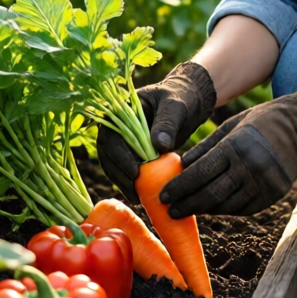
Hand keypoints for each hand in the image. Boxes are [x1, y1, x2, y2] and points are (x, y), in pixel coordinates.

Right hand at [97, 60, 216, 201]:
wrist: (189, 102)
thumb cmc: (182, 99)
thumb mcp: (176, 107)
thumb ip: (167, 123)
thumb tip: (159, 146)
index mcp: (121, 110)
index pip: (111, 135)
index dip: (119, 155)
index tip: (135, 172)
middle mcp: (116, 126)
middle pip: (108, 154)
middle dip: (119, 174)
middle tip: (135, 190)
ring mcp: (122, 141)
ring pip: (113, 165)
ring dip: (122, 183)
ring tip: (137, 198)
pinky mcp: (131, 153)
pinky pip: (125, 170)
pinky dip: (130, 184)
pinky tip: (141, 197)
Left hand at [159, 83, 296, 216]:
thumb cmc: (262, 121)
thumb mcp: (232, 125)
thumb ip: (207, 146)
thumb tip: (181, 166)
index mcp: (236, 146)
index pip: (200, 173)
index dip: (179, 187)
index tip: (163, 196)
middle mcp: (250, 167)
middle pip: (210, 194)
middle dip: (187, 204)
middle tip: (169, 211)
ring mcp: (264, 184)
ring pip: (226, 205)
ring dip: (204, 209)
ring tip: (187, 210)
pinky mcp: (273, 195)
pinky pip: (243, 208)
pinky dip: (224, 209)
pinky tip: (211, 208)